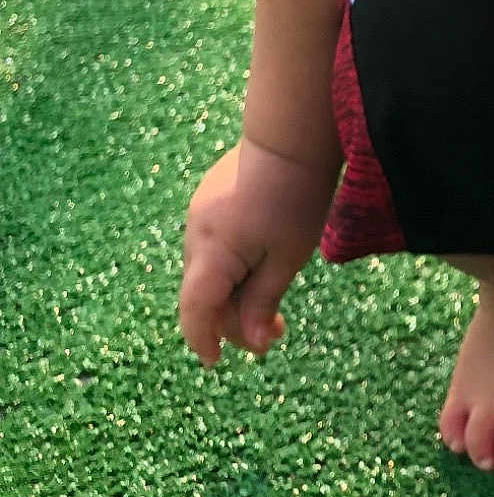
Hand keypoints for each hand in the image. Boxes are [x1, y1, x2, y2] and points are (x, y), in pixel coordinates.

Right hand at [178, 138, 337, 366]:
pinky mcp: (209, 199)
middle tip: (276, 334)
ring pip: (208, 271)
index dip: (203, 340)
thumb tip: (251, 343)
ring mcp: (199, 213)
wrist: (292, 135)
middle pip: (203, 295)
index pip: (194, 311)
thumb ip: (263, 301)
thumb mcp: (288, 256)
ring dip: (235, 292)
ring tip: (276, 304)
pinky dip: (232, 265)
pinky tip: (262, 264)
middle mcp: (195, 234)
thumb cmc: (296, 196)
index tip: (217, 362)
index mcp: (212, 253)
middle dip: (235, 320)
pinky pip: (213, 246)